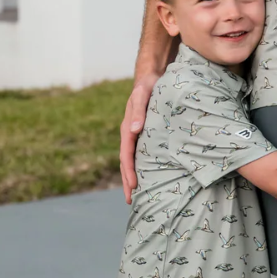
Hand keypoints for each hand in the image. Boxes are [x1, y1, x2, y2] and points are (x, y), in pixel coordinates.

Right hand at [119, 72, 158, 202]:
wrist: (150, 77)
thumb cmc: (148, 85)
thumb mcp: (143, 94)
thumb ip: (139, 111)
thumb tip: (134, 130)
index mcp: (128, 127)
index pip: (127, 154)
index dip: (129, 171)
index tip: (133, 186)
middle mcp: (130, 133)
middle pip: (126, 161)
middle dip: (127, 181)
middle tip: (131, 200)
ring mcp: (136, 134)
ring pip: (132, 159)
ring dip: (132, 176)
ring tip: (136, 194)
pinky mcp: (144, 133)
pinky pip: (140, 153)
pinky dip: (141, 166)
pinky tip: (148, 175)